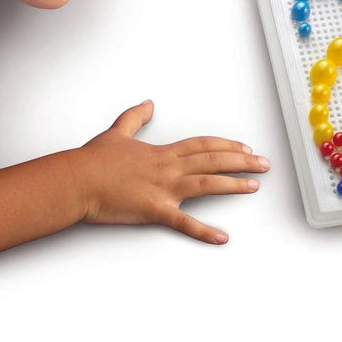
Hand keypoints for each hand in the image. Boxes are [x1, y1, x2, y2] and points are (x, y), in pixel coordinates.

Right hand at [77, 100, 268, 243]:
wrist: (77, 179)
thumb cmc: (93, 161)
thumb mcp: (116, 132)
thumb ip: (134, 117)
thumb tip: (147, 104)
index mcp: (162, 152)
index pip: (202, 145)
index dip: (226, 146)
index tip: (244, 148)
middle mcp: (168, 167)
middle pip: (213, 160)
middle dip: (242, 161)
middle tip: (264, 164)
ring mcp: (164, 188)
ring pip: (207, 183)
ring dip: (234, 184)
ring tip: (254, 186)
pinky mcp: (155, 210)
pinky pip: (184, 222)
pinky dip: (204, 231)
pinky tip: (222, 237)